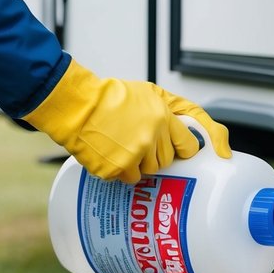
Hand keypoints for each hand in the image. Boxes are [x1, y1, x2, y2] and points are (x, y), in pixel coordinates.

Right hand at [22, 60, 230, 181]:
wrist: (79, 107)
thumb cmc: (112, 97)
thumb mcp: (150, 93)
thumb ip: (174, 112)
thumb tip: (194, 138)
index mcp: (164, 118)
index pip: (189, 146)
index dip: (182, 149)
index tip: (176, 149)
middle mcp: (153, 137)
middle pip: (166, 161)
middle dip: (155, 154)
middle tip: (138, 141)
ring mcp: (135, 154)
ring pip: (149, 172)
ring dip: (138, 164)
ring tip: (123, 146)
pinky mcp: (118, 168)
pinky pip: (129, 179)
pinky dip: (121, 171)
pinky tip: (112, 155)